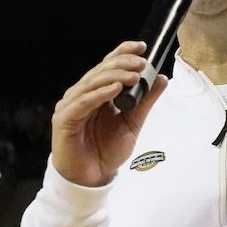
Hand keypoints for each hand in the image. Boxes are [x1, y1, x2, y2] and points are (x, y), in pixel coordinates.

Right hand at [51, 41, 169, 186]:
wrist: (92, 179)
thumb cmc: (106, 152)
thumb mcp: (132, 123)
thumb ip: (145, 101)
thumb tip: (161, 79)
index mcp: (96, 93)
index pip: (107, 66)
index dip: (122, 53)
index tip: (142, 47)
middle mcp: (81, 95)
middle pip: (100, 71)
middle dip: (122, 64)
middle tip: (142, 63)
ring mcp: (71, 106)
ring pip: (91, 83)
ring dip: (114, 76)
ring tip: (133, 76)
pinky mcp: (64, 119)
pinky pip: (83, 103)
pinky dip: (100, 94)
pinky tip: (115, 89)